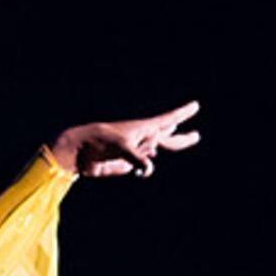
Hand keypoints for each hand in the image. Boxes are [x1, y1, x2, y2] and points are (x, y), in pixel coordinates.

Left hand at [45, 100, 202, 178]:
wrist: (78, 151)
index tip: (195, 105)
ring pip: (156, 149)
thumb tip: (149, 170)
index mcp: (143, 128)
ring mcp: (135, 152)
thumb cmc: (100, 141)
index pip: (168, 120)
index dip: (182, 113)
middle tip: (196, 135)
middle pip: (167, 139)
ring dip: (167, 145)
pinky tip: (151, 160)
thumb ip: (137, 158)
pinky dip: (147, 164)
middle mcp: (142, 139)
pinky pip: (141, 166)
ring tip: (180, 139)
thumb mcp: (121, 147)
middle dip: (182, 138)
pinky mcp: (126, 164)